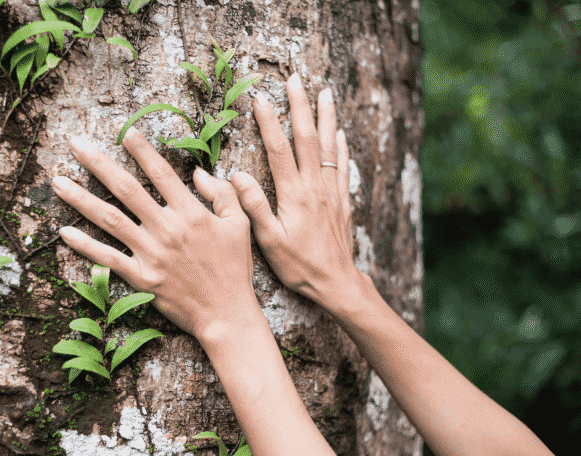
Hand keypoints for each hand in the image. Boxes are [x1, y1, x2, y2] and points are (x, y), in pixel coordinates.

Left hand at [52, 128, 263, 340]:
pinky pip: (107, 258)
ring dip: (80, 198)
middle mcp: (167, 229)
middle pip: (126, 188)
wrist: (227, 313)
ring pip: (109, 219)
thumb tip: (199, 172)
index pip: (161, 173)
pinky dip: (84, 245)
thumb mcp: (240, 225)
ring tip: (58, 181)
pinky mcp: (141, 278)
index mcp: (191, 213)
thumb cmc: (234, 268)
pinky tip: (64, 231)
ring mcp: (151, 254)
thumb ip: (222, 193)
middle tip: (74, 143)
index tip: (124, 131)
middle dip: (97, 163)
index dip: (142, 150)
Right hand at [230, 74, 368, 313]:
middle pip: (306, 139)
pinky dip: (340, 146)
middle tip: (296, 80)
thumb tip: (238, 176)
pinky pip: (341, 166)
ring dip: (325, 118)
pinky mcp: (342, 201)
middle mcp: (314, 187)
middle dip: (300, 107)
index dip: (269, 122)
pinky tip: (339, 133)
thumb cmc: (299, 266)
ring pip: (327, 147)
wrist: (336, 282)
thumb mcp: (270, 242)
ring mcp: (331, 192)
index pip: (279, 150)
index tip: (260, 98)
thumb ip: (255, 207)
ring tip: (325, 93)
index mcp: (294, 195)